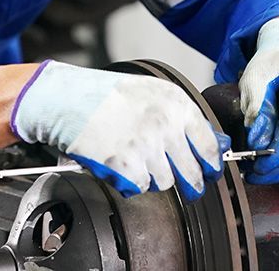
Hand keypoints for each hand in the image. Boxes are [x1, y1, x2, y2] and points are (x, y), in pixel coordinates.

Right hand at [11, 60, 225, 199]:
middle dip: (191, 185)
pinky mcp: (127, 166)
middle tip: (186, 187)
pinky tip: (119, 162)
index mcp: (176, 104)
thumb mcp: (151, 92)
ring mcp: (146, 147)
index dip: (210, 165)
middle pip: (193, 173)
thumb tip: (212, 144)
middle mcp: (166, 125)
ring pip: (165, 183)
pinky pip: (140, 187)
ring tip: (134, 158)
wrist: (66, 98)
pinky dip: (130, 181)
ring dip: (153, 176)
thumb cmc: (106, 93)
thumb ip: (181, 116)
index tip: (209, 172)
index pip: (209, 147)